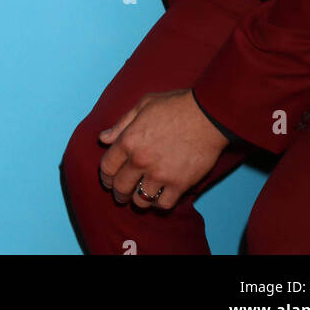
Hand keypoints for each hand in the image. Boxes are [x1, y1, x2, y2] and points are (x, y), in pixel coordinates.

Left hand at [97, 89, 229, 209]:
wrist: (207, 115)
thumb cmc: (175, 106)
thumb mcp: (144, 105)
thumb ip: (121, 124)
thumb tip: (103, 138)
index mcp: (129, 140)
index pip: (107, 168)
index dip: (105, 177)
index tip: (109, 180)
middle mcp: (141, 161)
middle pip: (120, 188)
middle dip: (119, 193)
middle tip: (122, 194)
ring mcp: (160, 175)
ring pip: (140, 200)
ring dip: (139, 199)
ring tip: (141, 196)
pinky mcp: (179, 185)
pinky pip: (163, 205)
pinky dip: (160, 203)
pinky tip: (161, 196)